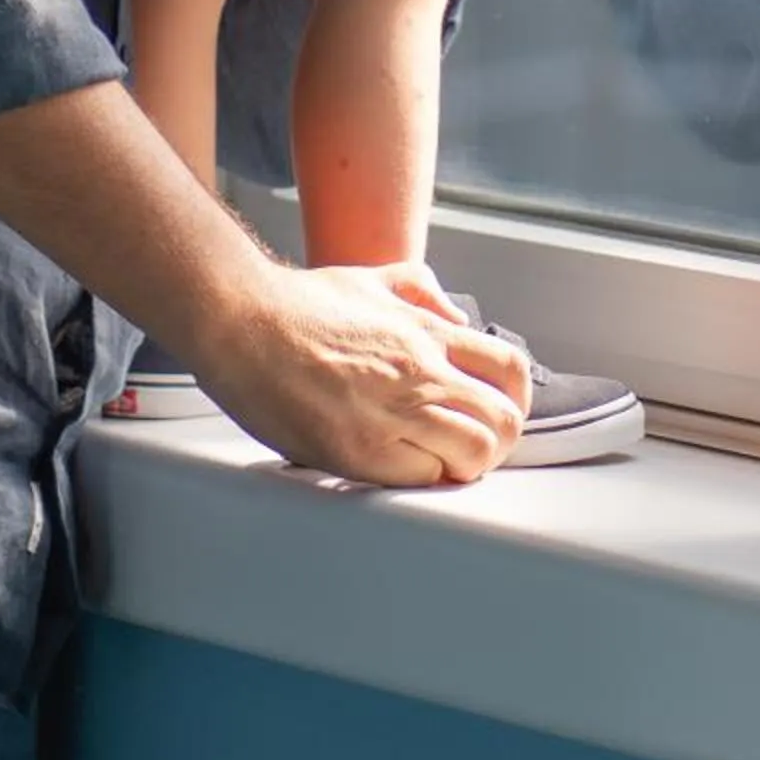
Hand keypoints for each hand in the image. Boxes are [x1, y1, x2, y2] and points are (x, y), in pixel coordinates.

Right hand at [199, 256, 530, 485]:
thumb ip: (423, 292)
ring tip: (443, 464)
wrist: (243, 321)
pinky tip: (405, 469)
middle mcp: (419, 372)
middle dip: (499, 440)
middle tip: (476, 447)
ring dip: (466, 465)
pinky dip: (424, 480)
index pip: (509, 369)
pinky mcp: (359, 451)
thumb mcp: (374, 279)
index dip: (516, 398)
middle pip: (502, 421)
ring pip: (472, 454)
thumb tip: (461, 322)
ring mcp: (391, 414)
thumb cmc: (299, 304)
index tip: (503, 411)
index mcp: (426, 333)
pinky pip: (420, 479)